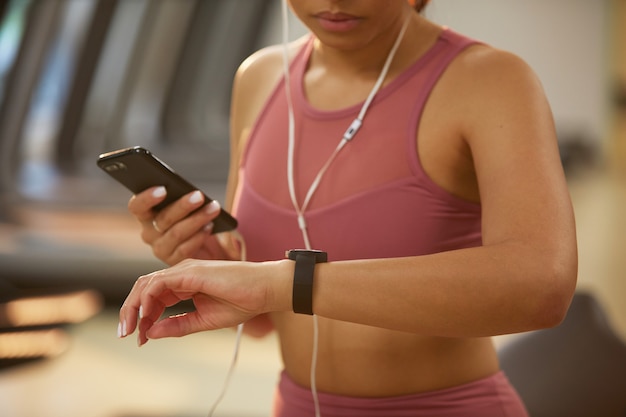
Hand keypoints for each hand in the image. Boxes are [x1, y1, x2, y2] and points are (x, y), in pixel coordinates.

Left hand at [117, 259, 288, 344]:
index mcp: (185, 283)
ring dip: (134, 307)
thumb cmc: (242, 301)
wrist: (265, 290)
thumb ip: (178, 325)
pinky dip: (147, 300)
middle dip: (131, 311)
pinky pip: (159, 283)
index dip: (143, 317)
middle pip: (144, 287)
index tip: (141, 338)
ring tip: (132, 329)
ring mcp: (185, 270)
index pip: (153, 296)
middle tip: (127, 334)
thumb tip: (151, 332)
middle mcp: (181, 273)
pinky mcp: (190, 272)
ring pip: (146, 283)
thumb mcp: (204, 320)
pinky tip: (147, 317)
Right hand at [128, 186, 238, 264]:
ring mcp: (160, 248)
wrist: (212, 245)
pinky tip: (209, 227)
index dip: (146, 198)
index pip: (137, 206)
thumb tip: (190, 191)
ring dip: (197, 219)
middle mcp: (149, 232)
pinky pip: (184, 249)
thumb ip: (182, 194)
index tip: (163, 189)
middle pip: (162, 219)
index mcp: (145, 214)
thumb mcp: (188, 203)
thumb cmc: (194, 215)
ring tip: (213, 209)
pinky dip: (199, 236)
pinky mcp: (173, 261)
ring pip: (176, 233)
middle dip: (183, 206)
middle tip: (199, 196)